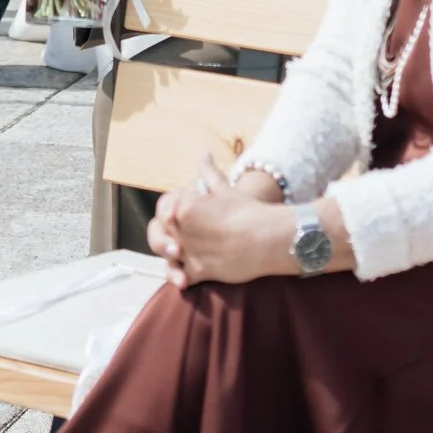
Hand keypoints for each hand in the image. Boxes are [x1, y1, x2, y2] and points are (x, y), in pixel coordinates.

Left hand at [157, 156, 296, 287]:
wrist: (267, 238)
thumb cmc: (246, 209)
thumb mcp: (224, 188)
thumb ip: (208, 173)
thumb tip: (203, 155)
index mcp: (183, 210)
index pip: (168, 209)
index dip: (179, 208)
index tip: (195, 208)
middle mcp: (182, 233)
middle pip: (165, 233)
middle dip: (174, 231)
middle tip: (191, 229)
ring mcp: (190, 254)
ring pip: (171, 256)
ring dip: (175, 253)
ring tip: (188, 249)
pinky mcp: (200, 273)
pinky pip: (183, 276)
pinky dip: (181, 277)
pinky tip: (185, 275)